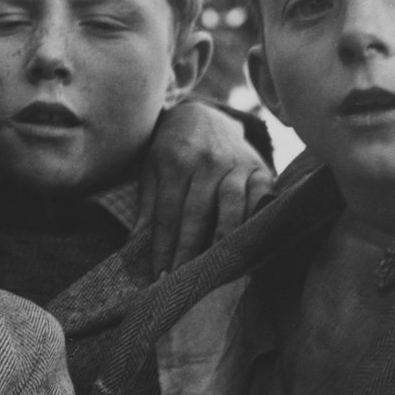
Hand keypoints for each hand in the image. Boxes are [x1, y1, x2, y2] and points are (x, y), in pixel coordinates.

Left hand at [135, 101, 272, 274]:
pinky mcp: (259, 167)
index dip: (164, 245)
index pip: (168, 212)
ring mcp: (236, 164)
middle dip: (189, 250)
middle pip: (198, 213)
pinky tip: (248, 244)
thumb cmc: (172, 150)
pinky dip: (255, 221)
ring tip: (214, 269)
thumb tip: (134, 244)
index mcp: (175, 162)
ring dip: (222, 240)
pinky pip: (260, 197)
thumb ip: (147, 206)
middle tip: (182, 279)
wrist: (204, 114)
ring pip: (231, 206)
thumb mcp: (151, 170)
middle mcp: (207, 162)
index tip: (160, 274)